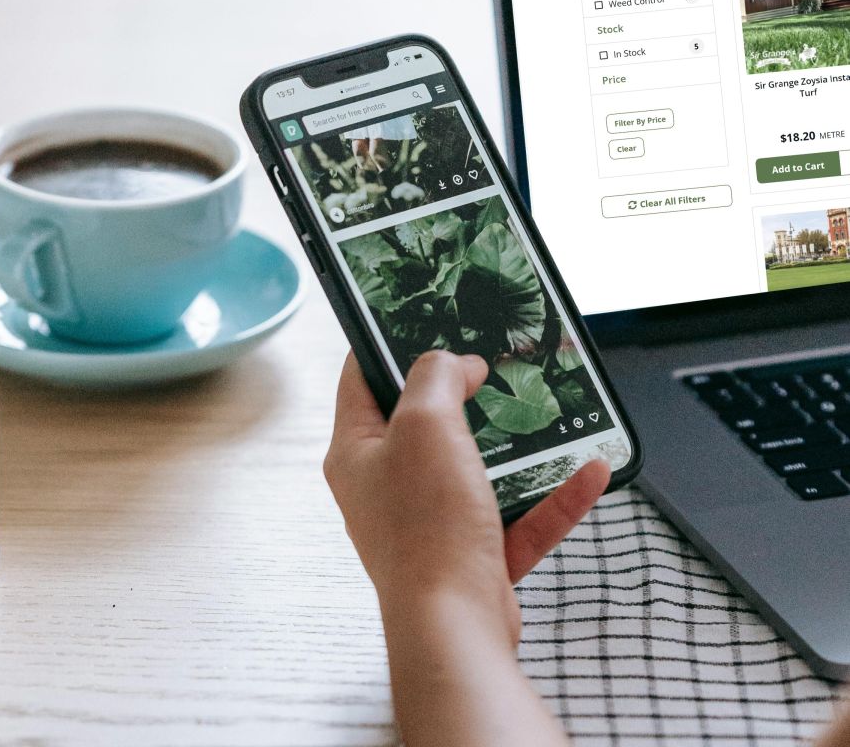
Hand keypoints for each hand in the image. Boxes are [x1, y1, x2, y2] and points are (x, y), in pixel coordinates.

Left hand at [323, 349, 609, 648]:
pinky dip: (552, 496)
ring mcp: (429, 524)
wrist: (455, 627)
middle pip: (424, 425)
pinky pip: (518, 517)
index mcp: (355, 452)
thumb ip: (436, 377)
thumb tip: (454, 362)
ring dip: (519, 447)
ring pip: (478, 471)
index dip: (385, 344)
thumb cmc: (426, 529)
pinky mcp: (472, 558)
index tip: (416, 319)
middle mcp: (385, 488)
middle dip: (463, 396)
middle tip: (494, 365)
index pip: (359, 380)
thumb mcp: (425, 424)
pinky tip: (589, 472)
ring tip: (551, 415)